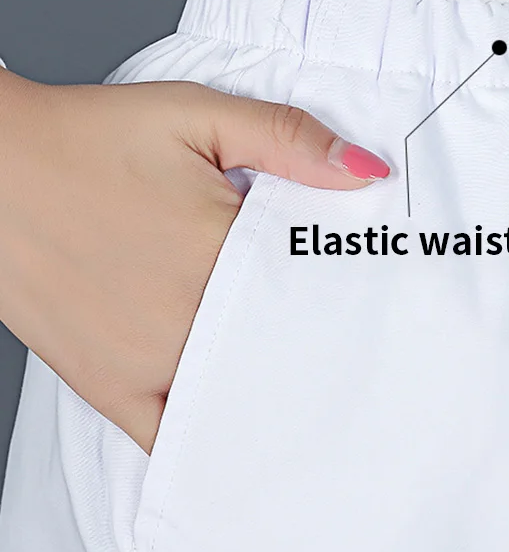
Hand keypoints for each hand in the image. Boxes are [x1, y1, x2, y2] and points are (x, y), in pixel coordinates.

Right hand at [0, 70, 388, 453]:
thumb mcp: (198, 117)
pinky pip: (173, 434)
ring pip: (240, 396)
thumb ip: (288, 140)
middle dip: (322, 344)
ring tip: (314, 383)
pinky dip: (211, 433)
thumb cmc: (91, 139)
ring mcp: (145, 361)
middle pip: (286, 349)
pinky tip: (242, 429)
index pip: (317, 291)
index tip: (375, 298)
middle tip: (355, 344)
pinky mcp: (107, 385)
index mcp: (220, 252)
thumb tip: (368, 173)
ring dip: (278, 390)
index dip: (351, 295)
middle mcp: (188, 318)